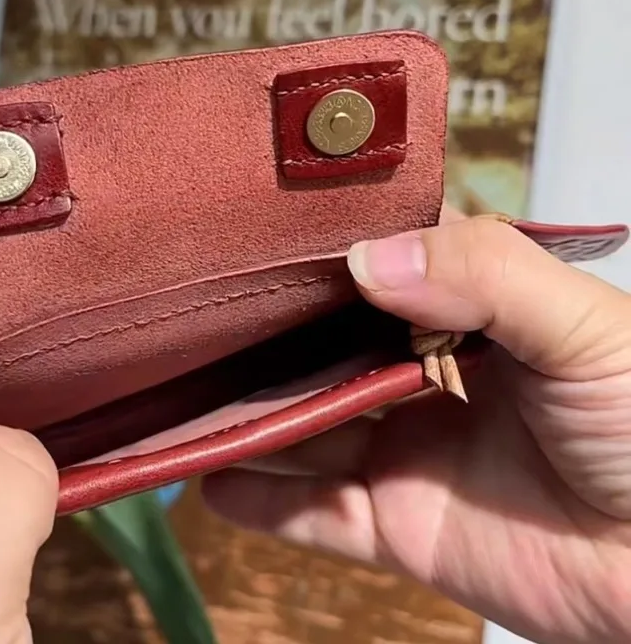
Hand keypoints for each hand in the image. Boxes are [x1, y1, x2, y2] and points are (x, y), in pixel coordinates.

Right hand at [202, 213, 630, 643]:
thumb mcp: (580, 326)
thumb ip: (483, 275)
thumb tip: (365, 258)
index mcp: (463, 312)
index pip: (374, 268)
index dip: (317, 253)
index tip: (246, 235)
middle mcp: (420, 374)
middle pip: (321, 352)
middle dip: (264, 339)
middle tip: (193, 319)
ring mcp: (401, 449)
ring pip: (304, 430)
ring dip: (247, 419)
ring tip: (179, 396)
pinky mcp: (396, 523)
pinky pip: (313, 512)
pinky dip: (259, 500)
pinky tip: (207, 478)